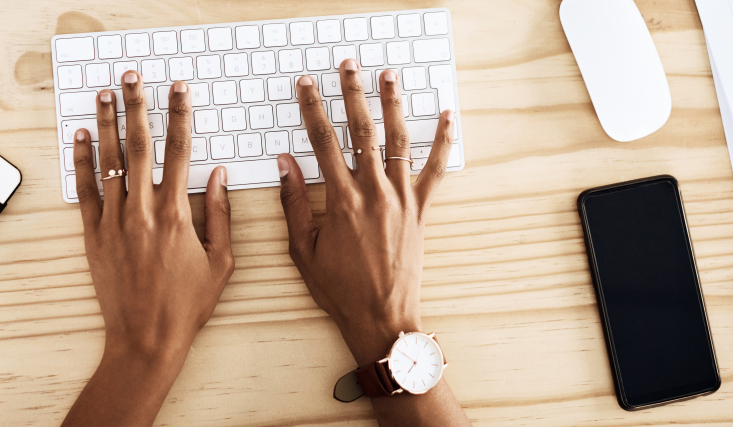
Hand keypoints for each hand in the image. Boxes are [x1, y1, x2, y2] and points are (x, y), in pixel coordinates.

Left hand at [63, 72, 232, 426]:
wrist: (146, 339)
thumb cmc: (187, 306)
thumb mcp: (221, 262)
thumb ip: (219, 215)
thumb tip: (218, 176)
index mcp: (177, 215)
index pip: (181, 152)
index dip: (180, 116)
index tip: (179, 90)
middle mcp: (143, 212)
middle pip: (139, 147)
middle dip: (137, 107)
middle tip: (132, 77)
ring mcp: (115, 223)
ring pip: (109, 163)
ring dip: (108, 124)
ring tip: (105, 94)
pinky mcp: (94, 236)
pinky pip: (86, 191)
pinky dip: (83, 161)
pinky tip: (82, 136)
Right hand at [276, 60, 455, 365]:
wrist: (381, 317)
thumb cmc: (339, 290)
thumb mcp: (303, 249)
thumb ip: (294, 202)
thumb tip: (285, 163)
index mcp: (340, 200)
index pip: (322, 142)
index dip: (312, 109)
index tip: (306, 85)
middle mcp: (373, 192)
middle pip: (362, 130)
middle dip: (352, 93)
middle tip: (348, 66)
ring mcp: (401, 199)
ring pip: (398, 140)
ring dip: (393, 105)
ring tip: (389, 76)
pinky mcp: (420, 210)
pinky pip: (434, 169)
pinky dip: (442, 141)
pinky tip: (446, 117)